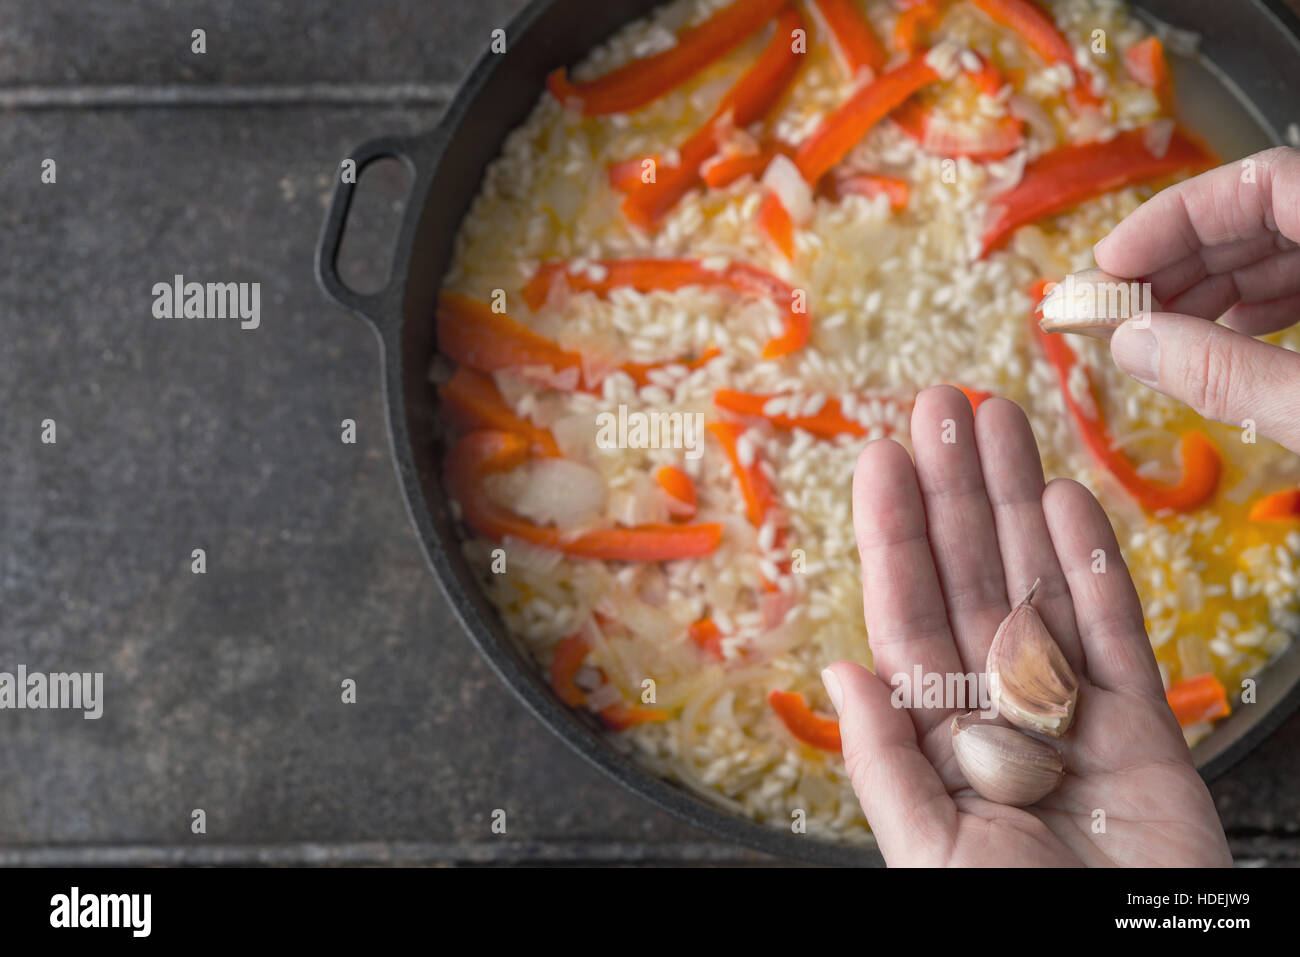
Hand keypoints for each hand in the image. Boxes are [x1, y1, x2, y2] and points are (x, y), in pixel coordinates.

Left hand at [823, 386, 1230, 866]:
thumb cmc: (1018, 927)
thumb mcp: (930, 852)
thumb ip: (884, 761)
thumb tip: (841, 668)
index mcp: (936, 735)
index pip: (906, 611)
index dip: (894, 531)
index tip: (881, 457)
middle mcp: (996, 709)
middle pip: (970, 576)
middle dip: (957, 490)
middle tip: (944, 403)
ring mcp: (1070, 711)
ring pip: (1039, 581)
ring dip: (1019, 501)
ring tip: (1001, 418)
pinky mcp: (1144, 728)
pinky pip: (1117, 631)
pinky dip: (1095, 566)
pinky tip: (1070, 502)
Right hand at [1096, 146, 1299, 453]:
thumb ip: (1229, 374)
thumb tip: (1130, 345)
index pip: (1262, 183)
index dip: (1175, 218)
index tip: (1108, 265)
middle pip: (1265, 214)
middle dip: (1182, 260)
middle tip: (1111, 307)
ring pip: (1287, 248)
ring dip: (1212, 288)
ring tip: (1153, 332)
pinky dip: (1262, 308)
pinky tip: (1222, 340)